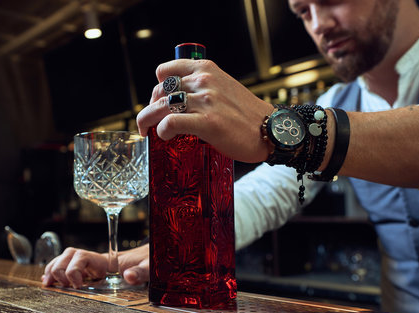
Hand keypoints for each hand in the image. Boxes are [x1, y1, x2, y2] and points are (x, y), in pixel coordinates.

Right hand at [41, 244, 148, 288]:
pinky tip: (49, 281)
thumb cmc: (147, 262)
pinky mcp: (90, 271)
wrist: (149, 258)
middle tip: (65, 286)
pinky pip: (67, 266)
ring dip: (54, 269)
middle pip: (69, 255)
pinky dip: (56, 272)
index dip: (74, 269)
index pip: (82, 256)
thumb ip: (140, 272)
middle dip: (60, 269)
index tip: (78, 285)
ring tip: (48, 284)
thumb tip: (129, 276)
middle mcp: (95, 260)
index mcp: (106, 260)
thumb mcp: (148, 267)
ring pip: (65, 258)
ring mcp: (91, 265)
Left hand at [136, 59, 274, 162]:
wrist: (271, 129)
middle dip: (149, 108)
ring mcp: (205, 101)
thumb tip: (179, 101)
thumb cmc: (247, 114)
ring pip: (159, 107)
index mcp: (206, 69)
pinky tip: (165, 137)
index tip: (157, 102)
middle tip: (151, 122)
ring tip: (148, 132)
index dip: (157, 88)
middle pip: (159, 91)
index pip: (165, 71)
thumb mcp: (224, 88)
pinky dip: (161, 131)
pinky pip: (170, 123)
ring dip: (147, 120)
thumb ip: (203, 88)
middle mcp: (204, 81)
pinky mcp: (207, 122)